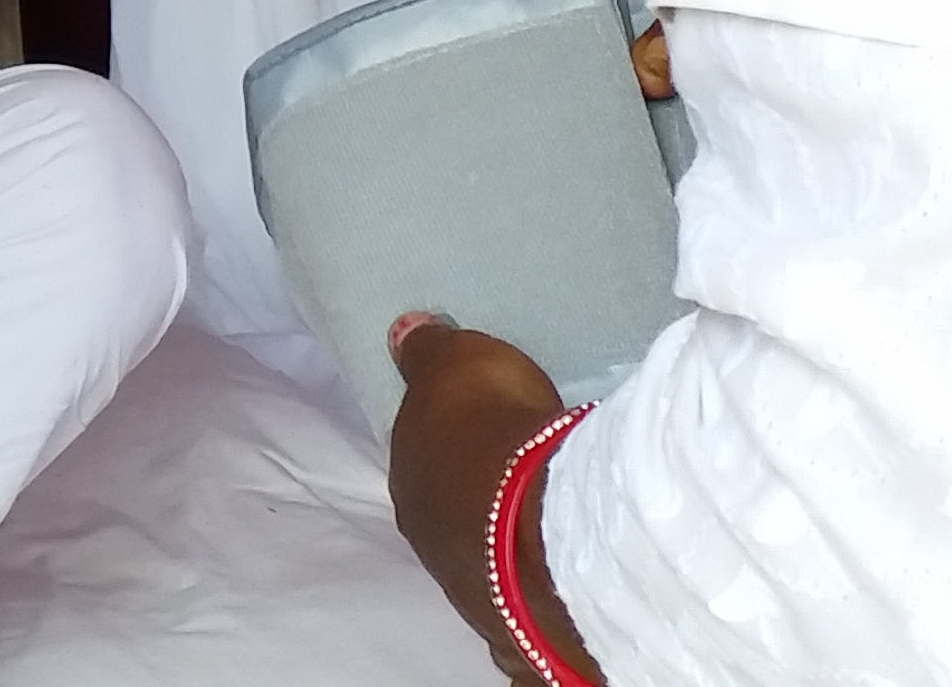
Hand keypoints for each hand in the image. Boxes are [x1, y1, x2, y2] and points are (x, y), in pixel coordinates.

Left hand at [387, 316, 595, 684]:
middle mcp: (423, 533)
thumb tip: (400, 334)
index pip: (421, 450)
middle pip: (447, 503)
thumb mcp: (457, 360)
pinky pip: (517, 589)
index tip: (479, 428)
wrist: (538, 520)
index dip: (449, 437)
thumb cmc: (492, 427)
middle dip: (473, 489)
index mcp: (404, 472)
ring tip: (541, 515)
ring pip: (481, 549)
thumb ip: (429, 351)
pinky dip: (529, 575)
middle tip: (514, 470)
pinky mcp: (510, 618)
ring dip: (502, 531)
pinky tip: (551, 567)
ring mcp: (464, 580)